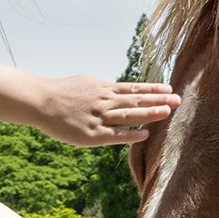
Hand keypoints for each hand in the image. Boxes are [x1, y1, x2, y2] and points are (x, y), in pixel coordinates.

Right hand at [36, 77, 178, 145]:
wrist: (40, 102)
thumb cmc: (61, 92)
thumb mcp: (85, 82)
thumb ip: (103, 88)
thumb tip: (118, 89)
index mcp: (103, 89)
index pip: (133, 88)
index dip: (152, 89)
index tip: (169, 88)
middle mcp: (104, 101)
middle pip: (136, 100)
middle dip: (158, 100)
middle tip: (178, 100)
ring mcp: (99, 117)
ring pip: (129, 115)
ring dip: (149, 113)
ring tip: (168, 112)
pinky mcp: (92, 134)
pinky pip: (115, 135)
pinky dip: (130, 134)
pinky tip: (145, 134)